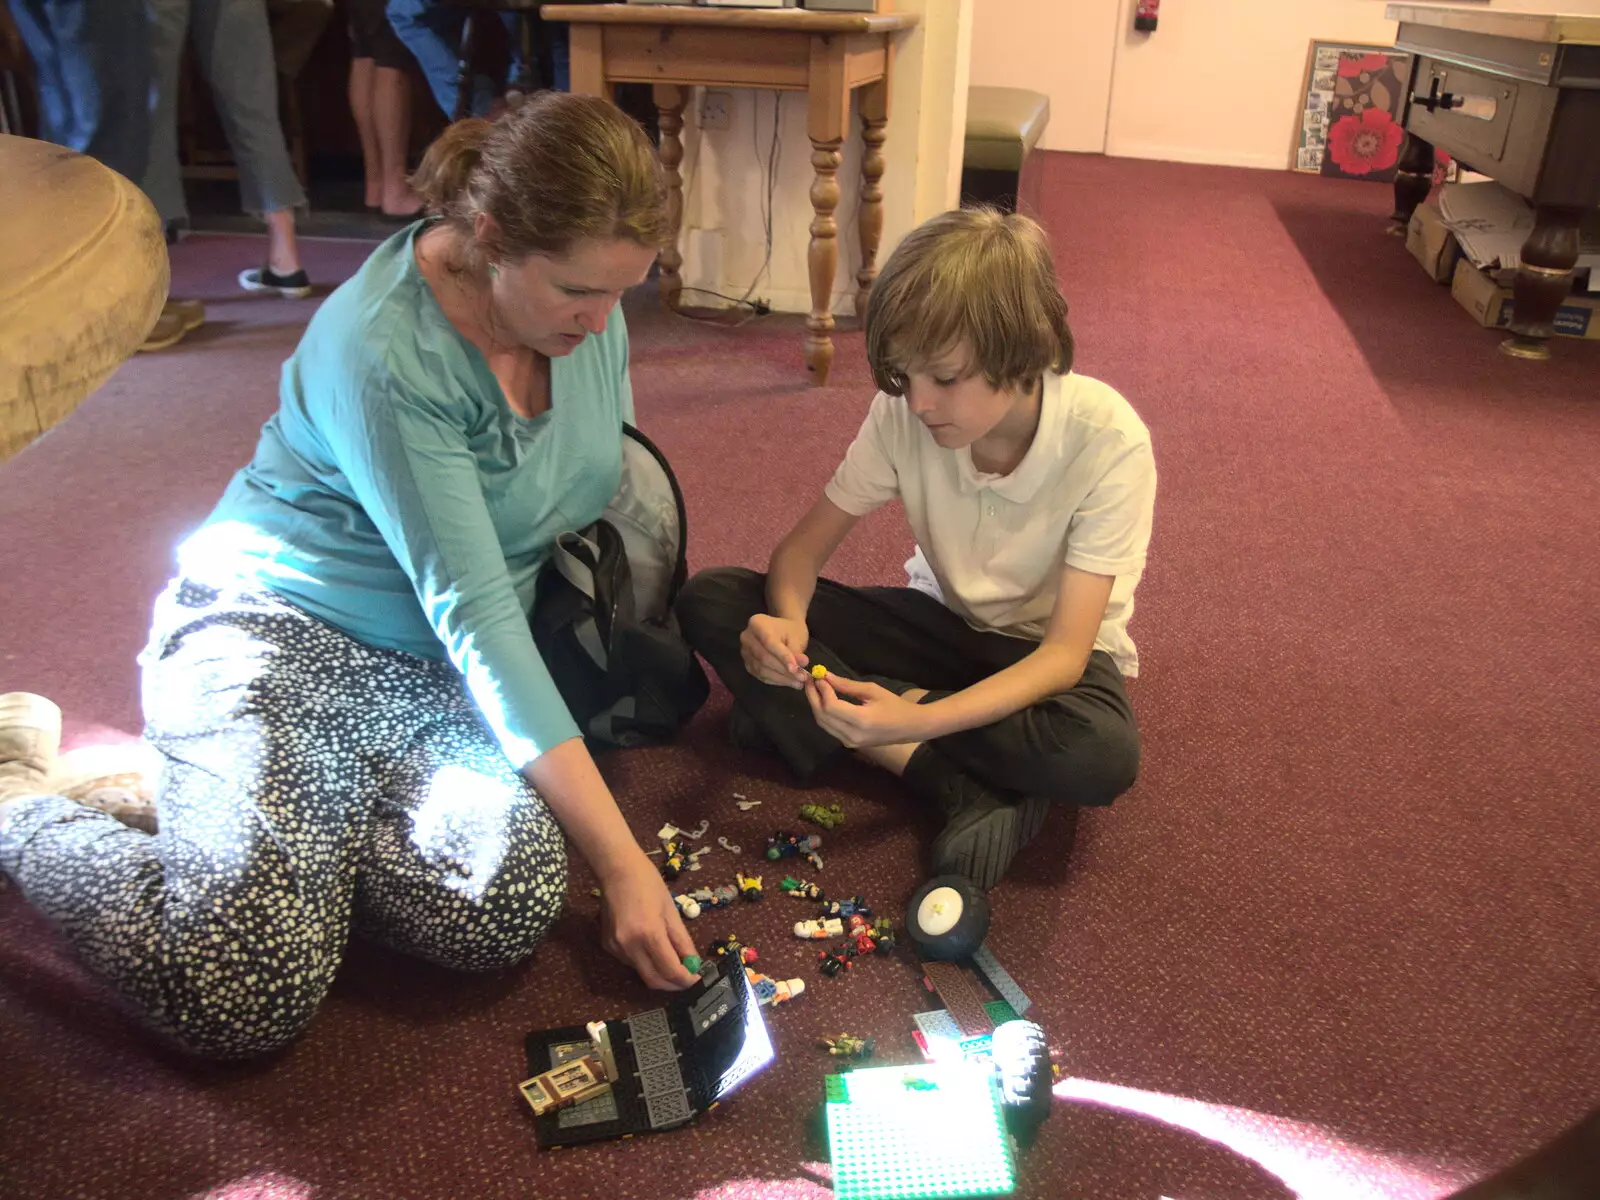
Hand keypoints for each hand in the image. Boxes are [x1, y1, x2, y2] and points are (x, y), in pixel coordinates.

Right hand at [597, 850, 699, 990]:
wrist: (616, 869)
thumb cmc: (649, 884)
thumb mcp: (671, 911)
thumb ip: (682, 941)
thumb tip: (694, 963)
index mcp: (649, 934)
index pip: (670, 970)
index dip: (686, 979)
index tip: (697, 978)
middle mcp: (629, 946)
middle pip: (654, 980)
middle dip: (673, 984)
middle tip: (687, 978)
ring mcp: (616, 947)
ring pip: (642, 972)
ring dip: (659, 972)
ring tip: (672, 960)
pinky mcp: (608, 946)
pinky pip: (631, 962)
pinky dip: (645, 962)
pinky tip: (651, 948)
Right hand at [740, 613, 810, 687]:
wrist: (782, 631)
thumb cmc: (790, 630)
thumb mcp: (797, 637)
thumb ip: (797, 652)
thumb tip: (800, 666)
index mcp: (757, 623)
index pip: (770, 643)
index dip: (783, 657)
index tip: (796, 669)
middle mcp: (746, 637)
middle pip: (764, 658)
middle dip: (784, 670)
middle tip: (802, 677)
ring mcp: (745, 652)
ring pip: (762, 669)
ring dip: (781, 678)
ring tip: (798, 682)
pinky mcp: (747, 664)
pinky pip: (760, 675)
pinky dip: (776, 680)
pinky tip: (788, 681)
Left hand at [805, 674, 930, 748]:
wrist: (911, 727)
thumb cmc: (895, 705)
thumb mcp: (873, 690)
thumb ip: (847, 685)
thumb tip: (826, 676)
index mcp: (861, 720)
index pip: (831, 707)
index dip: (821, 691)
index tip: (819, 677)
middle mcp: (852, 735)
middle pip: (822, 716)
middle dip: (813, 697)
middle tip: (811, 681)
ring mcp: (850, 742)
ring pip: (823, 724)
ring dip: (816, 705)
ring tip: (815, 688)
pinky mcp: (849, 744)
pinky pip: (830, 728)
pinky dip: (824, 714)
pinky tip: (824, 701)